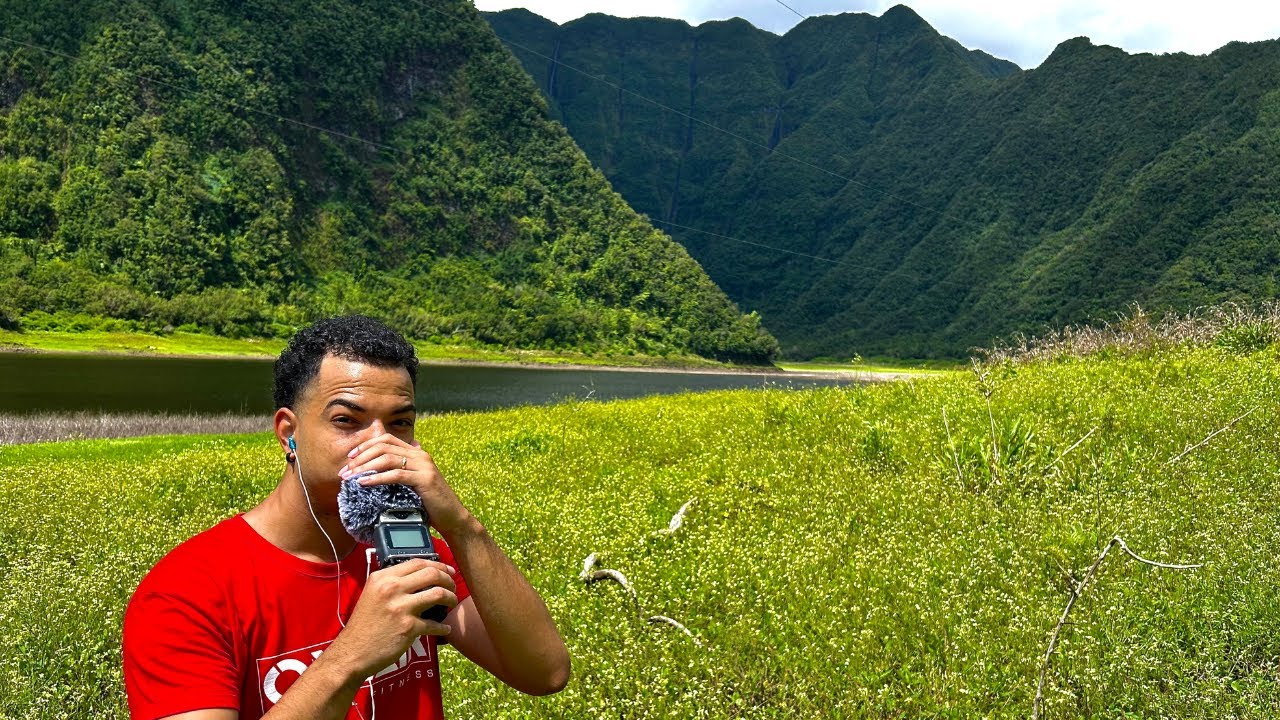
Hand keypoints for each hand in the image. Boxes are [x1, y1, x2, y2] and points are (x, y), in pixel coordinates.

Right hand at [326, 558, 458, 680]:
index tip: (448, 571)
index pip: (417, 562)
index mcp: (382, 578)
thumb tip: (419, 577)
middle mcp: (391, 589)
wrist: (352, 652)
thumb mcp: (372, 594)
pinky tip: (445, 628)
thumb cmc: (364, 625)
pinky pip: (434, 624)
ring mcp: (400, 608)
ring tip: (452, 603)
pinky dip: (443, 627)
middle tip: (453, 587)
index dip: (438, 565)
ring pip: (438, 594)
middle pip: (432, 574)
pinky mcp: (408, 627)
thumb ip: (392, 583)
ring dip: (451, 598)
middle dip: (448, 580)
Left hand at [340, 434, 473, 537]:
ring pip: (387, 459)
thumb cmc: (430, 504)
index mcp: (417, 453)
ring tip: (350, 477)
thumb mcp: (413, 484)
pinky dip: (377, 478)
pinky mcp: (424, 479)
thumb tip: (375, 474)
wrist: (453, 518)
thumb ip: (399, 474)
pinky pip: (396, 475)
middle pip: (383, 446)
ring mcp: (424, 466)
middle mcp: (420, 455)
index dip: (366, 445)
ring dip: (364, 467)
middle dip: (361, 457)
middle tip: (345, 471)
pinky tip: (364, 483)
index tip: (350, 457)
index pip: (387, 439)